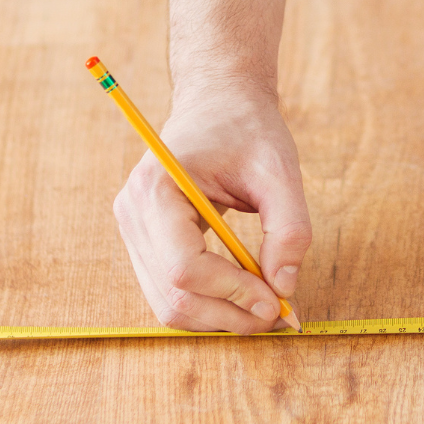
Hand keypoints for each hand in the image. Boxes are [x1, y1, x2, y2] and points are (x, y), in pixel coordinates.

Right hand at [112, 81, 310, 332]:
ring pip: (169, 304)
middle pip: (173, 295)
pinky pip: (171, 293)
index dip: (232, 292)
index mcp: (157, 188)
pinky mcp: (145, 244)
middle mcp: (133, 213)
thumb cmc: (247, 129)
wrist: (219, 105)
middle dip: (229, 314)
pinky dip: (210, 306)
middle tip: (280, 315)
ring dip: (220, 318)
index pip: (184, 266)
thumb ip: (290, 228)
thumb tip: (285, 288)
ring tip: (267, 309)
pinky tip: (246, 297)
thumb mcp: (280, 170)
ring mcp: (133, 231)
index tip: (278, 301)